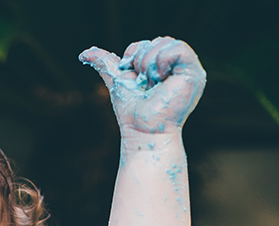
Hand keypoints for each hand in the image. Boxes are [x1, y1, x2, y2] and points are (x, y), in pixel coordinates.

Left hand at [79, 37, 205, 135]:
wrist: (142, 130)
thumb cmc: (132, 112)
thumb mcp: (118, 81)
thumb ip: (105, 64)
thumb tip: (83, 54)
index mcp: (166, 66)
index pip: (149, 43)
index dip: (135, 56)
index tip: (135, 79)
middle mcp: (180, 66)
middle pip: (158, 40)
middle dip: (141, 61)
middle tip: (145, 84)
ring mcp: (190, 69)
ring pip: (167, 42)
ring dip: (149, 63)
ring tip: (152, 84)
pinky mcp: (195, 74)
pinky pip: (179, 49)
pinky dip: (162, 62)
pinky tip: (159, 80)